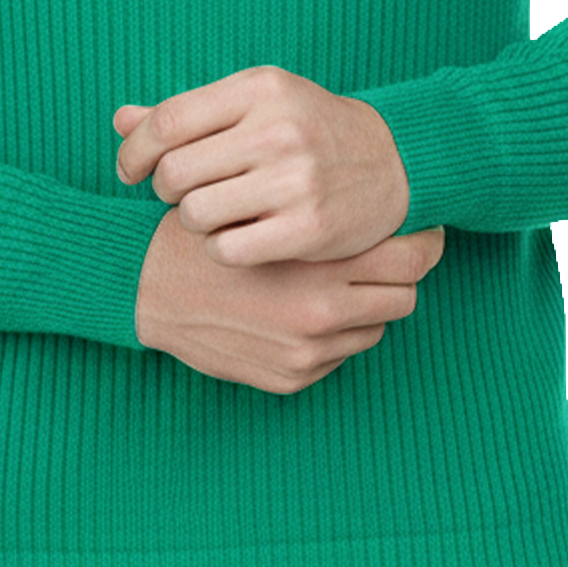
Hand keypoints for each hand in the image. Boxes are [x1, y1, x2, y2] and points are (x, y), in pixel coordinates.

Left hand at [112, 65, 411, 265]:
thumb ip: (188, 113)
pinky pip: (227, 249)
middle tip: (176, 194)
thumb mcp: (254, 102)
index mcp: (259, 88)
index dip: (134, 150)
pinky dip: (219, 248)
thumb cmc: (307, 128)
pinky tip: (234, 237)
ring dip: (191, 220)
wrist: (392, 162)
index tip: (131, 169)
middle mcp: (277, 130)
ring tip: (210, 214)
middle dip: (162, 188)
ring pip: (195, 213)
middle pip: (175, 171)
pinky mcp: (308, 228)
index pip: (166, 121)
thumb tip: (119, 120)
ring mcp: (295, 180)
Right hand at [134, 206, 445, 394]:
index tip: (420, 230)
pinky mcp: (290, 378)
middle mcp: (321, 310)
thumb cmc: (207, 232)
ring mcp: (308, 351)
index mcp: (319, 260)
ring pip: (374, 327)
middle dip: (400, 275)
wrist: (144, 287)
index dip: (423, 240)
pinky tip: (304, 309)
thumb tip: (384, 188)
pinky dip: (332, 335)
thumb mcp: (258, 200)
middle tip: (389, 255)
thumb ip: (320, 200)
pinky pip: (339, 357)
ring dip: (365, 305)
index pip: (412, 256)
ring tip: (339, 280)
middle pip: (404, 295)